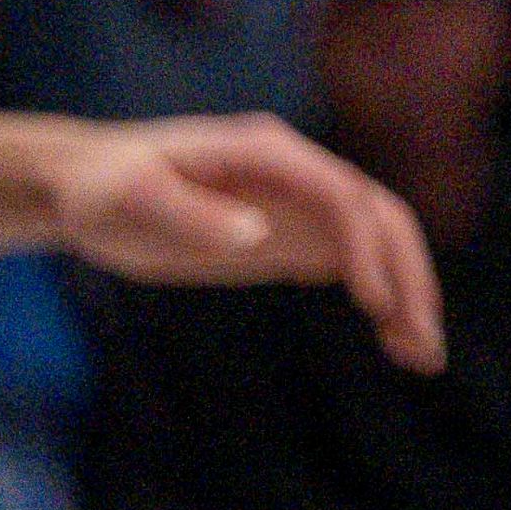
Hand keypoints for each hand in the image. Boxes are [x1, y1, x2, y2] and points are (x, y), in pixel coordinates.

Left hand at [46, 117, 446, 370]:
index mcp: (271, 154)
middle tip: (424, 342)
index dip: (366, 247)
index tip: (374, 305)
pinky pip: (353, 263)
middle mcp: (302, 174)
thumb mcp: (131, 198)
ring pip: (379, 242)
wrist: (87, 187)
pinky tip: (393, 340)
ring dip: (408, 292)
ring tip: (421, 355)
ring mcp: (302, 205)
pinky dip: (382, 300)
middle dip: (410, 276)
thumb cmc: (102, 187)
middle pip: (382, 218)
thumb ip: (191, 215)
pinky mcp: (292, 236)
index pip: (343, 195)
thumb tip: (256, 234)